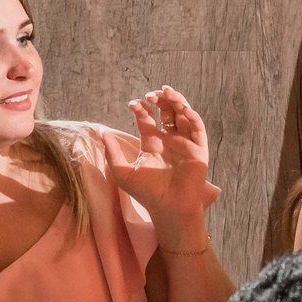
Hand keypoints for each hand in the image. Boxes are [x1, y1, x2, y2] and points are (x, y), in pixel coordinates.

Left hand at [115, 87, 220, 239]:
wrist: (169, 208)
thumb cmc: (147, 194)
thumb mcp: (124, 173)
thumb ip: (113, 153)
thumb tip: (102, 133)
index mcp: (152, 142)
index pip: (148, 118)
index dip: (141, 108)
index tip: (132, 104)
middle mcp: (169, 140)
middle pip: (167, 111)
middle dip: (161, 100)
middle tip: (152, 94)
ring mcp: (184, 143)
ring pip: (183, 114)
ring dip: (177, 101)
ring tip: (166, 92)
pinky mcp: (198, 149)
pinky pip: (197, 128)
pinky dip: (192, 117)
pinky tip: (183, 109)